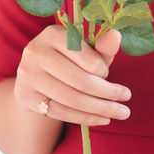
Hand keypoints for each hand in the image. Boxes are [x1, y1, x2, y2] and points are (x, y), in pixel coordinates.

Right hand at [14, 25, 129, 125]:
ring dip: (100, 109)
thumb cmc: (69, 59)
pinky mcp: (26, 97)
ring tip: (121, 112)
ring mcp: (28, 76)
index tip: (110, 76)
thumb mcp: (86, 50)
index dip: (103, 71)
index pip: (87, 58)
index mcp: (53, 34)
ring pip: (72, 99)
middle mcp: (36, 52)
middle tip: (126, 100)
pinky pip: (61, 112)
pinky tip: (103, 119)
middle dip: (108, 94)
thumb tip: (116, 35)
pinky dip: (85, 118)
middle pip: (80, 81)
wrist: (37, 75)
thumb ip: (102, 46)